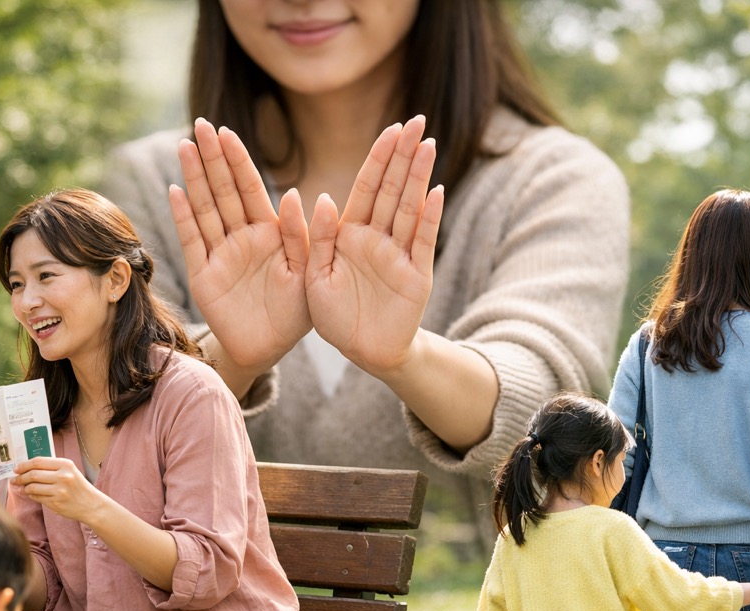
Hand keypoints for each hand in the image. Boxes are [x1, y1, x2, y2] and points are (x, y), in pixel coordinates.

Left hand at [12, 457, 102, 523]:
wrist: (91, 504)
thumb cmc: (78, 487)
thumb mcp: (69, 471)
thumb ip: (51, 468)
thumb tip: (26, 469)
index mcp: (66, 465)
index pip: (38, 461)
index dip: (24, 465)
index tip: (16, 469)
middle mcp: (63, 476)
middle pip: (33, 474)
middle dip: (20, 477)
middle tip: (15, 479)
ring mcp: (60, 490)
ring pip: (32, 487)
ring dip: (24, 487)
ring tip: (21, 488)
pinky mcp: (56, 503)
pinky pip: (37, 497)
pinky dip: (30, 495)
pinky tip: (30, 494)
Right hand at [170, 118, 311, 374]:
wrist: (269, 349)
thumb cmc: (295, 311)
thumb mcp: (308, 271)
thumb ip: (302, 235)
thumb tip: (295, 193)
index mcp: (270, 232)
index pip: (251, 187)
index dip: (238, 160)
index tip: (226, 131)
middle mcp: (242, 237)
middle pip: (224, 190)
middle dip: (212, 158)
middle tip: (200, 123)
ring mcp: (220, 254)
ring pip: (205, 209)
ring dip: (194, 179)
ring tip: (184, 147)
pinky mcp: (204, 275)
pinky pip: (192, 242)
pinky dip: (184, 218)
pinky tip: (176, 191)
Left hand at [305, 115, 443, 375]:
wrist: (362, 352)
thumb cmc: (335, 315)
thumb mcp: (314, 276)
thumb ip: (317, 238)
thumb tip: (324, 197)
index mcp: (349, 233)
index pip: (367, 186)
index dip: (379, 157)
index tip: (392, 128)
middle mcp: (377, 238)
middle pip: (392, 188)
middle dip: (404, 155)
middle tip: (419, 119)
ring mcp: (399, 255)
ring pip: (409, 208)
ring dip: (419, 177)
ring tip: (428, 145)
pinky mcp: (416, 276)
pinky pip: (423, 242)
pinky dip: (429, 218)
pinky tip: (435, 191)